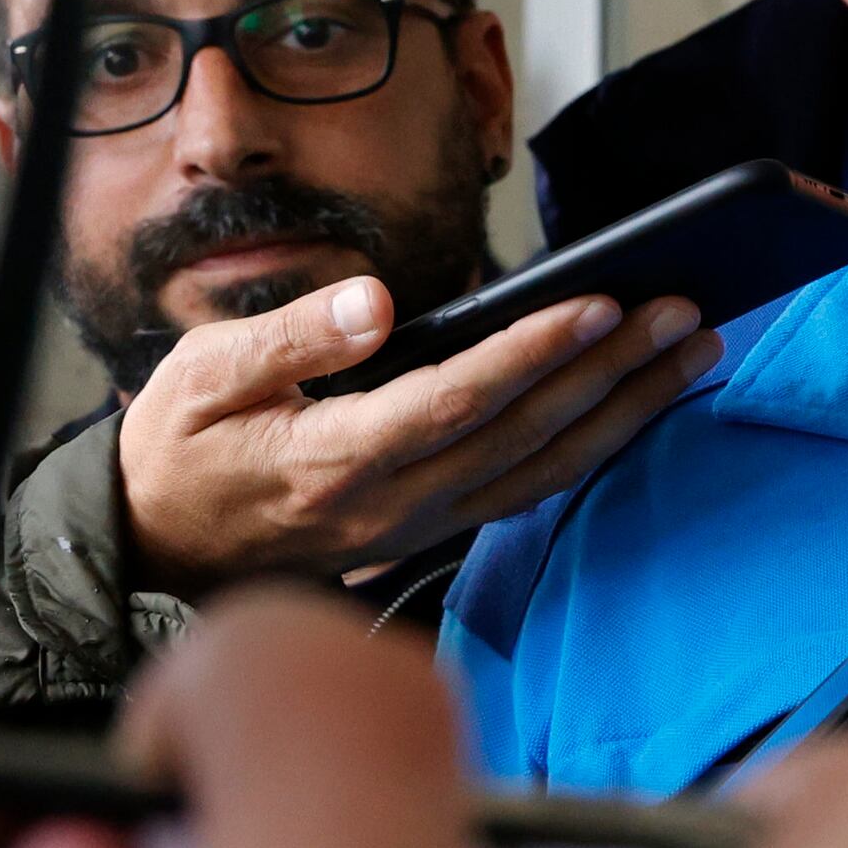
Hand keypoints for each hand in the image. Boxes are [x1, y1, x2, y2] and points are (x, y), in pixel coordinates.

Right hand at [115, 280, 719, 591]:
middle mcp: (391, 505)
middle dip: (612, 372)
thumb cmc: (178, 449)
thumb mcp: (200, 377)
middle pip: (524, 435)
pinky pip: (531, 491)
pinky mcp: (433, 531)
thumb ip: (292, 338)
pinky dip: (595, 447)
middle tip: (684, 313)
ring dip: (626, 412)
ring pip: (545, 471)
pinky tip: (638, 404)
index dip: (532, 354)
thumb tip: (374, 301)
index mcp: (332, 460)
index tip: (599, 304)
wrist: (154, 546)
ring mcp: (419, 527)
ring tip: (692, 353)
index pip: (455, 402)